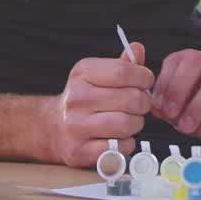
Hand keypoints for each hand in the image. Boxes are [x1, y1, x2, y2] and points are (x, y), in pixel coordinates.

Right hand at [43, 50, 154, 167]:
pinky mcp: (79, 150)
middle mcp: (76, 98)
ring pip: (126, 124)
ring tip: (131, 120)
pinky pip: (118, 147)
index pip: (123, 71)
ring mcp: (75, 125)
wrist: (53, 128)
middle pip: (130, 99)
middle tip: (142, 104)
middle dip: (144, 103)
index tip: (147, 82)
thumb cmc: (85, 100)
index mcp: (82, 73)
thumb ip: (122, 64)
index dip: (143, 77)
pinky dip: (126, 143)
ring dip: (137, 124)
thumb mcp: (99, 75)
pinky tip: (120, 137)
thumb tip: (137, 48)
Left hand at [152, 49, 200, 140]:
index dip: (163, 82)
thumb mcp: (181, 104)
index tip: (157, 106)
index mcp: (194, 62)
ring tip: (185, 127)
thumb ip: (165, 105)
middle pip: (197, 60)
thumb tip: (154, 109)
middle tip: (169, 113)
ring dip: (198, 106)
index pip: (176, 60)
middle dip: (179, 87)